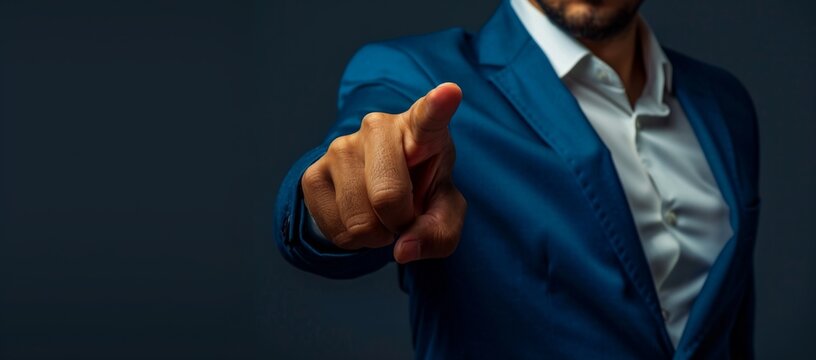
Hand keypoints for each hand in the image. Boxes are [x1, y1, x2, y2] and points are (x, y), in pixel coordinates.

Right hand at [301, 83, 466, 263]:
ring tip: (381, 214)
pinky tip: (360, 216)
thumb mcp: (445, 210)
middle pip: (387, 196)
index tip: (450, 93)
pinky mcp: (313, 172)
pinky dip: (353, 239)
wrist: (379, 187)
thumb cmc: (421, 188)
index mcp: (420, 128)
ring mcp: (341, 146)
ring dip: (375, 235)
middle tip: (404, 215)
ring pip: (359, 220)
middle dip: (399, 222)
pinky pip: (336, 229)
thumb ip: (440, 231)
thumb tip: (403, 249)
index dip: (438, 106)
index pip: (429, 115)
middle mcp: (377, 127)